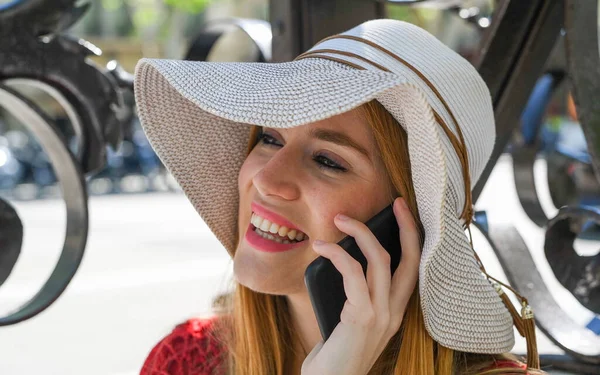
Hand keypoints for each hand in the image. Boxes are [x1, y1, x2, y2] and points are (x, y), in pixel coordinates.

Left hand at [301, 197, 420, 374]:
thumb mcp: (348, 320)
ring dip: (359, 232)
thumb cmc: (333, 354)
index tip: (403, 213)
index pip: (412, 269)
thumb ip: (353, 295)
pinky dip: (337, 253)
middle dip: (405, 226)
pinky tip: (321, 246)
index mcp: (394, 312)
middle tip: (395, 202)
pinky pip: (353, 272)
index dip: (412, 238)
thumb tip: (342, 261)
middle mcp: (394, 313)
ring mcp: (381, 315)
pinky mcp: (361, 317)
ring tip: (339, 219)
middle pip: (409, 260)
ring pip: (380, 260)